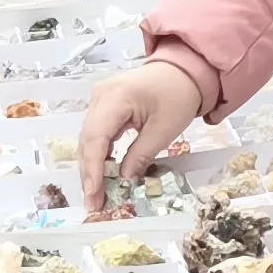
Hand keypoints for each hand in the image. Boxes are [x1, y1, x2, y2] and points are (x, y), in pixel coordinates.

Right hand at [78, 59, 207, 214]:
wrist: (184, 69)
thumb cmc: (178, 95)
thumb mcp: (165, 129)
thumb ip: (141, 155)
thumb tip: (124, 180)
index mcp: (115, 97)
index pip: (95, 138)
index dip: (92, 169)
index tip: (93, 195)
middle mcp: (100, 96)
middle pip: (87, 140)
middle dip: (89, 173)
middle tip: (93, 204)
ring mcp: (100, 99)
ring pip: (89, 138)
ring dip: (92, 167)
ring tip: (96, 195)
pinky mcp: (105, 105)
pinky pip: (97, 133)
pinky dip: (99, 155)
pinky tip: (102, 175)